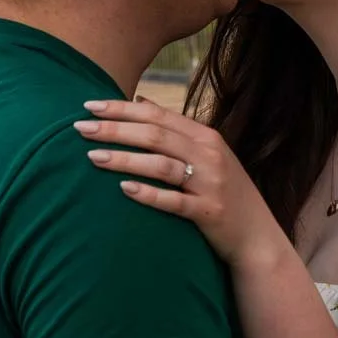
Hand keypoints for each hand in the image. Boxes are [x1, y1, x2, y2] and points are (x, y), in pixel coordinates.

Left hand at [75, 98, 288, 272]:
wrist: (257, 238)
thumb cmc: (224, 193)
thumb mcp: (207, 154)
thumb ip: (176, 129)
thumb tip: (140, 98)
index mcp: (206, 137)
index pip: (158, 115)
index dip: (122, 108)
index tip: (89, 106)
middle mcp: (210, 155)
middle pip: (155, 135)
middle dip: (115, 130)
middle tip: (80, 129)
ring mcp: (211, 184)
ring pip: (161, 165)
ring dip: (125, 159)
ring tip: (93, 157)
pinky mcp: (209, 213)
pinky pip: (174, 202)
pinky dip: (148, 194)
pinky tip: (123, 189)